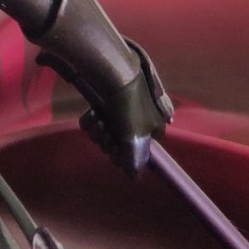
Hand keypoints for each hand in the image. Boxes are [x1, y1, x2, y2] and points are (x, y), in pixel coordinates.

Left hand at [79, 41, 172, 176]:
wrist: (110, 70)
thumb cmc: (127, 105)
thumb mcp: (134, 138)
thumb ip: (135, 161)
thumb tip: (135, 178)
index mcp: (156, 124)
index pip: (142, 151)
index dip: (126, 154)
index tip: (117, 152)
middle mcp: (142, 115)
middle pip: (121, 142)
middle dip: (110, 141)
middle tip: (106, 133)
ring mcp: (124, 106)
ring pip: (107, 130)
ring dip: (99, 131)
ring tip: (98, 120)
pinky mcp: (107, 98)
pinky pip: (97, 117)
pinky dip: (92, 119)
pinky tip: (92, 114)